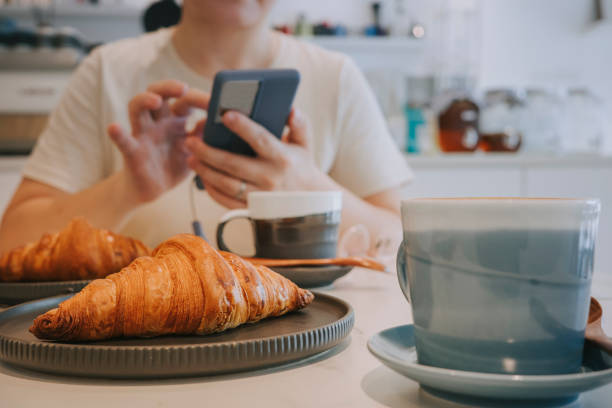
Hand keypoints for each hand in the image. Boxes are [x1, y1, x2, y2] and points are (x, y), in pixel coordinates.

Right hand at [107, 80, 208, 203]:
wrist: (152, 190)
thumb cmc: (174, 166)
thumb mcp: (195, 152)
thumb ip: (205, 137)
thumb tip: (220, 122)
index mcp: (176, 121)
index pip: (185, 101)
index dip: (198, 97)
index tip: (214, 100)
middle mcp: (158, 122)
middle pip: (158, 93)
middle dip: (169, 87)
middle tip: (182, 88)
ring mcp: (143, 134)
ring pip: (137, 108)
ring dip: (145, 100)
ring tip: (155, 100)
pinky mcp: (131, 151)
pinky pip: (123, 141)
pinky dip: (118, 134)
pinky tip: (114, 127)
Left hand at [184, 108, 332, 208]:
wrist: (309, 203)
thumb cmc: (301, 167)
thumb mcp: (305, 145)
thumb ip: (300, 125)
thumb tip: (291, 109)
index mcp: (282, 158)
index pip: (260, 139)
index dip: (243, 127)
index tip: (225, 114)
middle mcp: (269, 178)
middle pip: (233, 164)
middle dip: (208, 152)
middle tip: (190, 140)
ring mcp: (259, 196)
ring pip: (225, 184)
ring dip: (205, 171)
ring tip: (191, 158)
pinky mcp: (251, 210)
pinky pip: (226, 200)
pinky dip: (211, 189)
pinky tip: (202, 177)